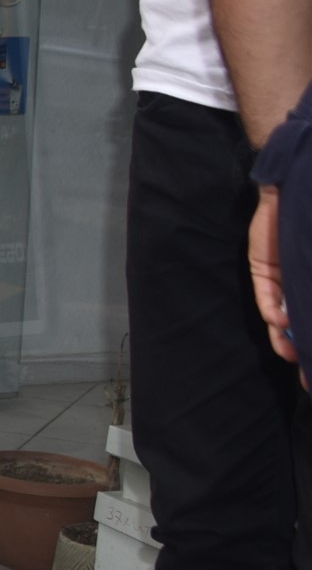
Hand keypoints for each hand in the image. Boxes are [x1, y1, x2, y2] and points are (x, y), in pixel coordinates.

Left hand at [253, 185, 294, 364]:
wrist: (300, 192)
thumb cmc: (311, 228)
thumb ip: (311, 292)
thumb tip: (302, 320)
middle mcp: (301, 287)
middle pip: (301, 326)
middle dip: (303, 351)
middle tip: (307, 377)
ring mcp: (282, 280)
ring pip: (281, 318)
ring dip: (285, 338)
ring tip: (292, 353)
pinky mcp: (263, 269)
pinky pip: (267, 297)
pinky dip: (272, 311)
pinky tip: (282, 322)